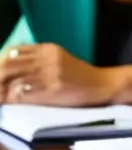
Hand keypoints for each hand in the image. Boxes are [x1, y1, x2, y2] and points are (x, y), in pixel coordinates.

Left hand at [0, 44, 118, 105]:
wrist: (103, 84)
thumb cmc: (79, 75)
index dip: (0, 62)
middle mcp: (48, 58)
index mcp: (48, 49)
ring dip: (2, 91)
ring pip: (14, 80)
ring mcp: (51, 74)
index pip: (13, 51)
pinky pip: (25, 94)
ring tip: (0, 98)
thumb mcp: (59, 59)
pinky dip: (13, 98)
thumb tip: (9, 64)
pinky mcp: (54, 89)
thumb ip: (38, 59)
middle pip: (10, 65)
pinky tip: (11, 101)